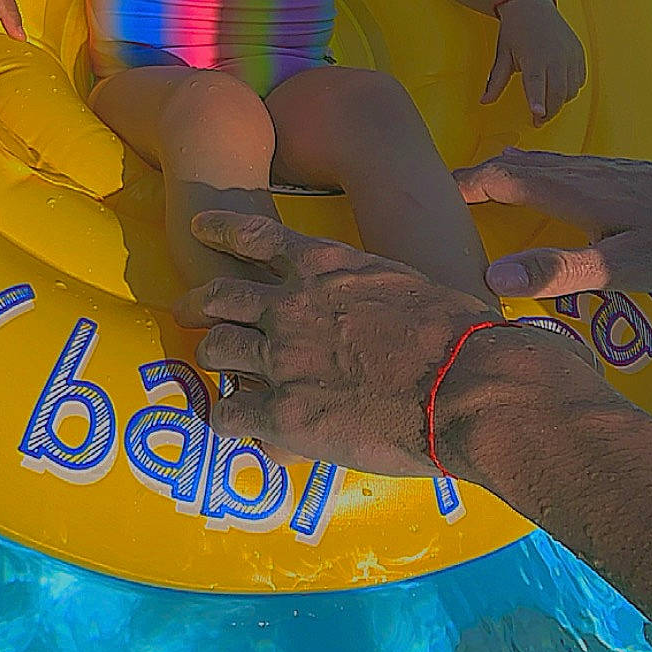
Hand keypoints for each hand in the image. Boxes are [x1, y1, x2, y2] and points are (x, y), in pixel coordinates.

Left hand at [174, 212, 490, 476]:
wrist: (466, 384)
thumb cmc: (457, 334)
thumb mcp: (405, 286)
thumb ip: (368, 289)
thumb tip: (370, 308)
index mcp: (325, 267)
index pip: (257, 237)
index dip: (221, 230)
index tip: (199, 227)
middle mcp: (291, 306)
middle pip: (220, 296)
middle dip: (197, 303)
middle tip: (185, 309)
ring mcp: (281, 359)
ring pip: (217, 350)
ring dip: (213, 358)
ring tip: (213, 367)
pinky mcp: (282, 413)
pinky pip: (229, 414)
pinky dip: (226, 418)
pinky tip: (230, 424)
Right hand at [454, 147, 651, 296]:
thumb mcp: (615, 266)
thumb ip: (559, 271)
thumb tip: (496, 276)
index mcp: (570, 191)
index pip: (500, 178)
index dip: (464, 186)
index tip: (434, 198)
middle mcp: (580, 172)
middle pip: (513, 166)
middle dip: (476, 177)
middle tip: (448, 195)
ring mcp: (599, 169)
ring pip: (536, 163)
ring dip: (501, 173)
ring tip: (480, 186)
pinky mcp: (616, 174)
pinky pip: (557, 165)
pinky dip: (529, 171)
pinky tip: (539, 180)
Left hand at [481, 0, 585, 125]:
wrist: (531, 5)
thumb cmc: (515, 30)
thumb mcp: (503, 55)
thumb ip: (496, 81)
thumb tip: (484, 101)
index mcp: (534, 56)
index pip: (537, 84)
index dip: (538, 101)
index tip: (537, 115)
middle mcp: (556, 56)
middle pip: (557, 93)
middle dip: (549, 111)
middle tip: (538, 120)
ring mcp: (570, 54)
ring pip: (570, 90)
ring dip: (559, 102)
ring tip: (547, 104)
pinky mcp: (578, 53)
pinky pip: (579, 80)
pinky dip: (570, 89)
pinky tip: (558, 89)